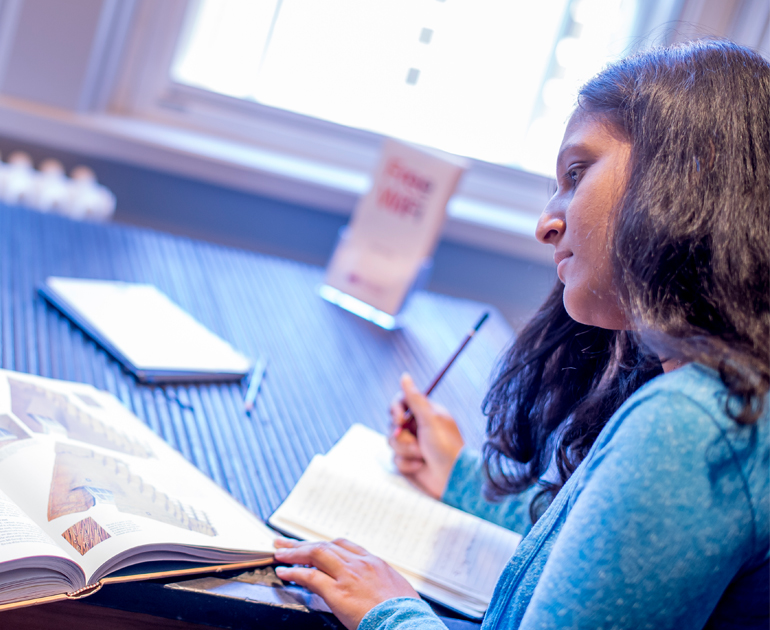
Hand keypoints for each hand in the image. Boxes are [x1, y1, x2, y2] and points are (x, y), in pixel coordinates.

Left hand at [273, 537, 419, 629]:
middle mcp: (361, 563)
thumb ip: (378, 582)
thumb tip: (370, 587)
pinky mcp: (338, 592)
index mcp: (375, 562)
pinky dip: (294, 573)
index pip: (343, 545)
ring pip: (316, 554)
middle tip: (285, 542)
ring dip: (294, 553)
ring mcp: (349, 576)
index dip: (324, 544)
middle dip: (303, 543)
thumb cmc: (404, 613)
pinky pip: (310, 576)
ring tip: (279, 554)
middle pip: (326, 545)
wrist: (407, 623)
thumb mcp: (395, 589)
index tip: (312, 545)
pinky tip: (284, 573)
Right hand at [388, 373, 463, 498]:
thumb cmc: (446, 447)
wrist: (453, 480)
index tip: (399, 419)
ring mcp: (412, 445)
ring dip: (406, 451)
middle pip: (392, 424)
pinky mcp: (408, 462)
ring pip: (391, 442)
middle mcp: (418, 428)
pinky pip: (395, 459)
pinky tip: (421, 467)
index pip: (401, 403)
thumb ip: (415, 399)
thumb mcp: (430, 420)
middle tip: (416, 443)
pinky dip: (407, 464)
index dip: (395, 410)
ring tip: (422, 456)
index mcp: (425, 415)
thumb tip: (404, 375)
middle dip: (402, 436)